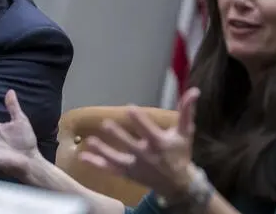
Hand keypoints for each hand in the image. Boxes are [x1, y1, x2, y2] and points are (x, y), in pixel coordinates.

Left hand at [79, 88, 199, 199]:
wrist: (178, 184)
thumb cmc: (180, 153)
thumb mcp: (185, 132)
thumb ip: (186, 111)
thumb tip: (194, 91)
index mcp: (160, 144)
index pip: (149, 131)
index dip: (140, 120)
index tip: (131, 108)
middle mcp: (147, 156)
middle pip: (130, 145)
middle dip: (119, 135)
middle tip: (106, 124)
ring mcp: (135, 166)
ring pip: (117, 158)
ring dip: (103, 150)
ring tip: (90, 141)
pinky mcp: (127, 173)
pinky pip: (110, 169)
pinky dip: (96, 164)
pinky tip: (82, 156)